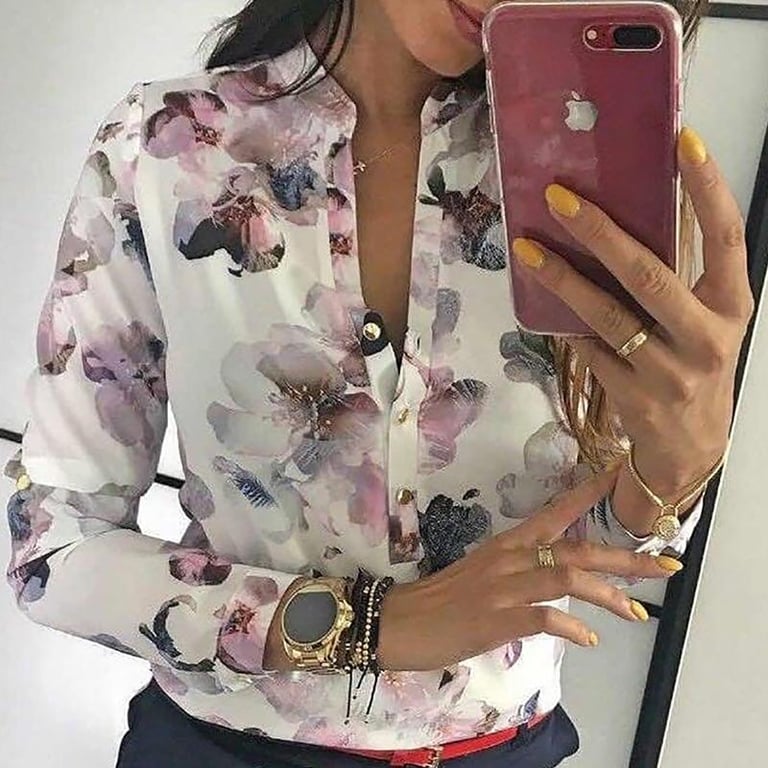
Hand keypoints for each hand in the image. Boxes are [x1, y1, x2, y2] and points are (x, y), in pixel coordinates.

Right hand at [377, 468, 679, 670]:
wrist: (399, 620)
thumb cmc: (442, 598)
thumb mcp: (485, 574)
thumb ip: (522, 572)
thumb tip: (559, 582)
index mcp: (508, 543)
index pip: (556, 511)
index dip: (591, 495)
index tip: (622, 477)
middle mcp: (509, 557)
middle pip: (575, 548)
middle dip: (626, 558)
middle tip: (667, 566)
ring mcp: (502, 587)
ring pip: (564, 576)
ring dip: (607, 594)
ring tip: (637, 613)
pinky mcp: (494, 618)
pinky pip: (541, 616)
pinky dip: (570, 625)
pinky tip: (588, 639)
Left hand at [511, 126, 753, 496]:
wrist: (690, 448)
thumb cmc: (696, 365)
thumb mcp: (706, 321)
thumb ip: (680, 279)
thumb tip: (625, 216)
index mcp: (733, 307)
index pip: (727, 238)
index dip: (709, 188)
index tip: (683, 140)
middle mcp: (708, 338)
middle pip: (649, 274)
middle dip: (600, 233)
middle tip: (560, 197)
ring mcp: (669, 372)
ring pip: (608, 315)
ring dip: (563, 279)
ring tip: (527, 248)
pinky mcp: (633, 396)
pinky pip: (589, 349)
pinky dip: (564, 325)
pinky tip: (539, 302)